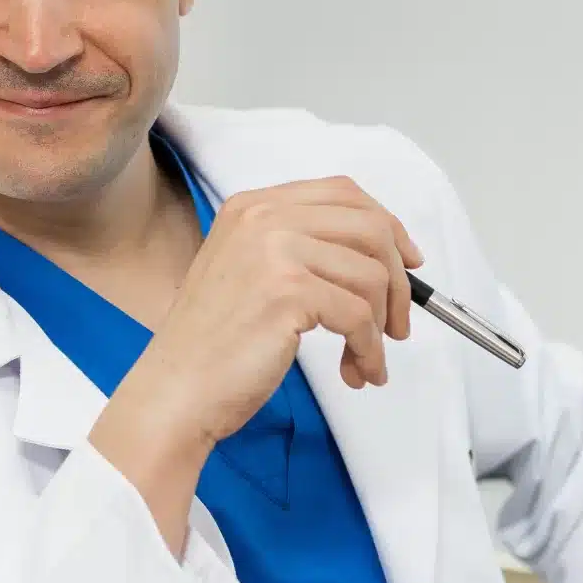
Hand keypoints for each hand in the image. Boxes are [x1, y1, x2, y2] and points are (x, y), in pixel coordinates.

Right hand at [91, 177, 422, 548]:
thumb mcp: (250, 273)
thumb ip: (301, 251)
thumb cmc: (214, 346)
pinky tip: (358, 370)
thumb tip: (383, 259)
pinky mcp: (288, 291)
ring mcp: (275, 251)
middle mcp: (263, 217)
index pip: (343, 193)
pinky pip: (360, 316)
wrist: (175, 390)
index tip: (407, 262)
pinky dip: (369, 350)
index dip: (387, 224)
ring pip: (371, 274)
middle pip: (369, 226)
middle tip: (397, 323)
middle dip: (397, 279)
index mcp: (254, 207)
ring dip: (381, 326)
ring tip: (366, 359)